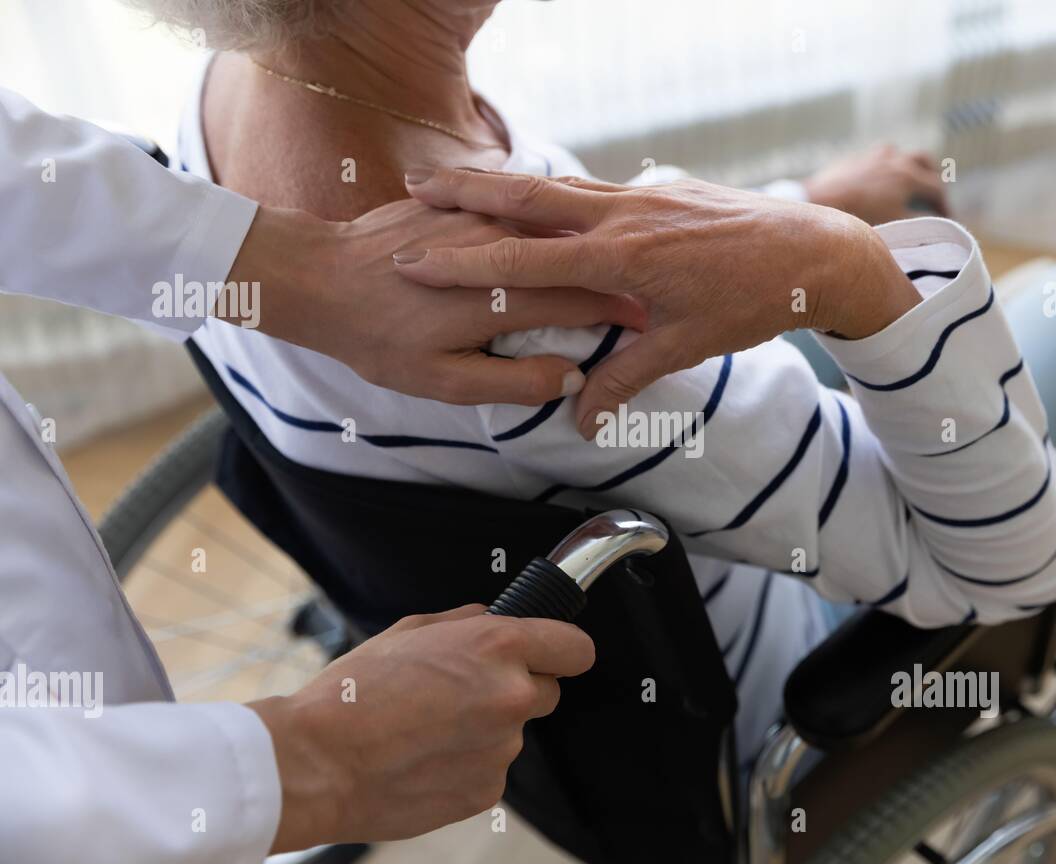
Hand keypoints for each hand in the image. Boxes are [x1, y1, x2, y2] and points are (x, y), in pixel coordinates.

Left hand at [227, 201, 643, 404]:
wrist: (318, 276)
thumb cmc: (378, 338)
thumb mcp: (444, 384)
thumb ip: (514, 383)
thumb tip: (571, 377)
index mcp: (504, 296)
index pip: (587, 300)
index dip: (624, 313)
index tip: (650, 323)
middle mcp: (502, 246)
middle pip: (578, 259)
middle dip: (611, 278)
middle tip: (635, 298)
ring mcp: (483, 215)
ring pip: (554, 230)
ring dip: (581, 250)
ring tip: (602, 269)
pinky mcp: (465, 200)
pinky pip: (520, 212)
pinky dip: (543, 231)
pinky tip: (551, 247)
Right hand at [246, 604, 594, 852]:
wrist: (316, 763)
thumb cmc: (352, 696)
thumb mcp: (409, 631)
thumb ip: (466, 623)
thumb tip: (492, 619)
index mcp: (497, 647)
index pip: (576, 648)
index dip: (562, 650)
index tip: (552, 654)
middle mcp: (511, 696)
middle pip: (547, 691)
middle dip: (516, 688)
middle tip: (464, 693)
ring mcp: (502, 749)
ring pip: (512, 733)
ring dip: (484, 729)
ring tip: (427, 729)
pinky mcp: (487, 791)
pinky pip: (490, 769)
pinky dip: (466, 764)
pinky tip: (424, 757)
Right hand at [398, 168, 919, 436]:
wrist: (815, 250)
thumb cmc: (753, 301)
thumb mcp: (687, 345)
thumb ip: (625, 377)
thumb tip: (580, 418)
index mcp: (621, 257)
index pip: (523, 260)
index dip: (463, 263)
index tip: (413, 259)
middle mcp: (623, 216)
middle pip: (527, 197)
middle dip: (467, 192)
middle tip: (417, 186)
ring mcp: (640, 195)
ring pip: (558, 185)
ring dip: (504, 183)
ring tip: (458, 184)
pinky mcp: (657, 190)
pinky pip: (591, 188)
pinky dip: (553, 190)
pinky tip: (535, 197)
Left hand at [802, 145, 950, 223]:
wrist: (820, 201)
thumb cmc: (860, 215)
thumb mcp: (896, 221)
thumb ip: (920, 221)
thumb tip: (939, 223)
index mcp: (908, 175)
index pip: (937, 187)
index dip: (945, 204)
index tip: (947, 217)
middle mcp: (894, 159)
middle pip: (923, 159)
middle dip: (931, 175)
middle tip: (931, 192)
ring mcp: (872, 155)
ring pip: (897, 153)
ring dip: (906, 164)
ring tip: (903, 180)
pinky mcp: (852, 159)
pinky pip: (874, 158)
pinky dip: (882, 166)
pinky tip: (873, 181)